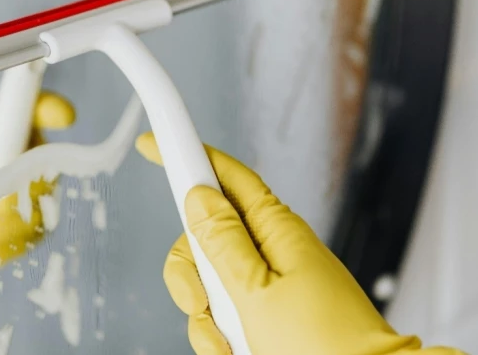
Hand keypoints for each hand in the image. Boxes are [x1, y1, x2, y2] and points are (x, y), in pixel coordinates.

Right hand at [135, 133, 464, 354]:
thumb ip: (222, 241)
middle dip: (190, 275)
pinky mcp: (267, 313)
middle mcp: (270, 249)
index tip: (151, 143)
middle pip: (202, 239)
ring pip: (208, 284)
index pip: (223, 174)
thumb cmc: (326, 345)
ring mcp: (268, 282)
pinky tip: (238, 351)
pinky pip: (225, 316)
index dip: (185, 153)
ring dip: (207, 318)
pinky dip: (221, 337)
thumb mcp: (257, 291)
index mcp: (274, 228)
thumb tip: (196, 196)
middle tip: (202, 303)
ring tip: (234, 343)